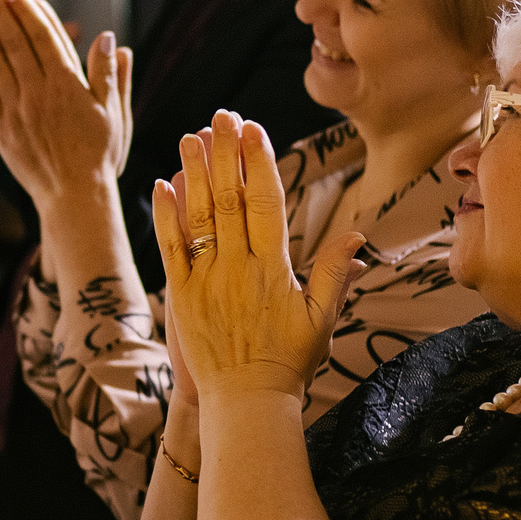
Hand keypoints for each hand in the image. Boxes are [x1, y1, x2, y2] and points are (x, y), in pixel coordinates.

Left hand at [0, 0, 131, 206]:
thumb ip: (110, 75)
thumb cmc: (99, 154)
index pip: (45, 37)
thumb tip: (110, 39)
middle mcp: (38, 93)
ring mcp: (16, 110)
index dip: (28, 11)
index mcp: (67, 85)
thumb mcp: (114, 113)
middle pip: (15, 43)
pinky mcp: (1, 129)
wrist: (73, 196)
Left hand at [152, 113, 364, 403]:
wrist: (246, 404)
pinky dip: (166, 216)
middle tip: (222, 116)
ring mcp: (206, 280)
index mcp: (274, 269)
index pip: (266, 203)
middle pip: (229, 199)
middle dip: (226, 153)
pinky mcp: (181, 296)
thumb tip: (356, 237)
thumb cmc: (290, 362)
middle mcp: (238, 268)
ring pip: (198, 217)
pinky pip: (171, 249)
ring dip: (194, 173)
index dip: (259, 163)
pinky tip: (164, 185)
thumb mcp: (322, 319)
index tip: (255, 130)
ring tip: (191, 136)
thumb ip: (334, 275)